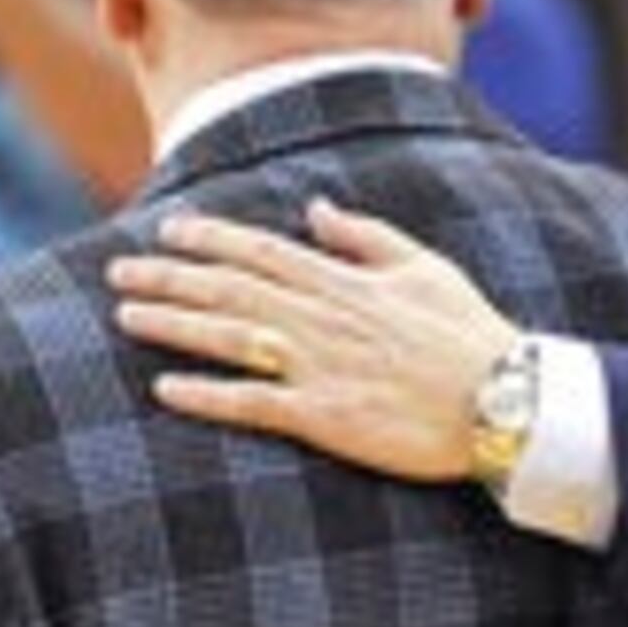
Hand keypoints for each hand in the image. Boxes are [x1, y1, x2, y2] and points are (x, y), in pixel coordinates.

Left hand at [106, 197, 518, 481]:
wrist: (508, 402)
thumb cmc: (471, 335)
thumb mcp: (425, 268)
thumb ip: (366, 236)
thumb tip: (317, 207)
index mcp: (346, 283)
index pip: (262, 251)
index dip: (209, 238)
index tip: (167, 229)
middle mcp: (324, 319)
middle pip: (230, 290)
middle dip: (170, 277)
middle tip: (118, 270)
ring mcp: (322, 369)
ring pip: (231, 338)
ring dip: (174, 324)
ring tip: (126, 315)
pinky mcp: (326, 419)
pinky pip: (254, 404)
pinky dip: (207, 395)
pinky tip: (166, 388)